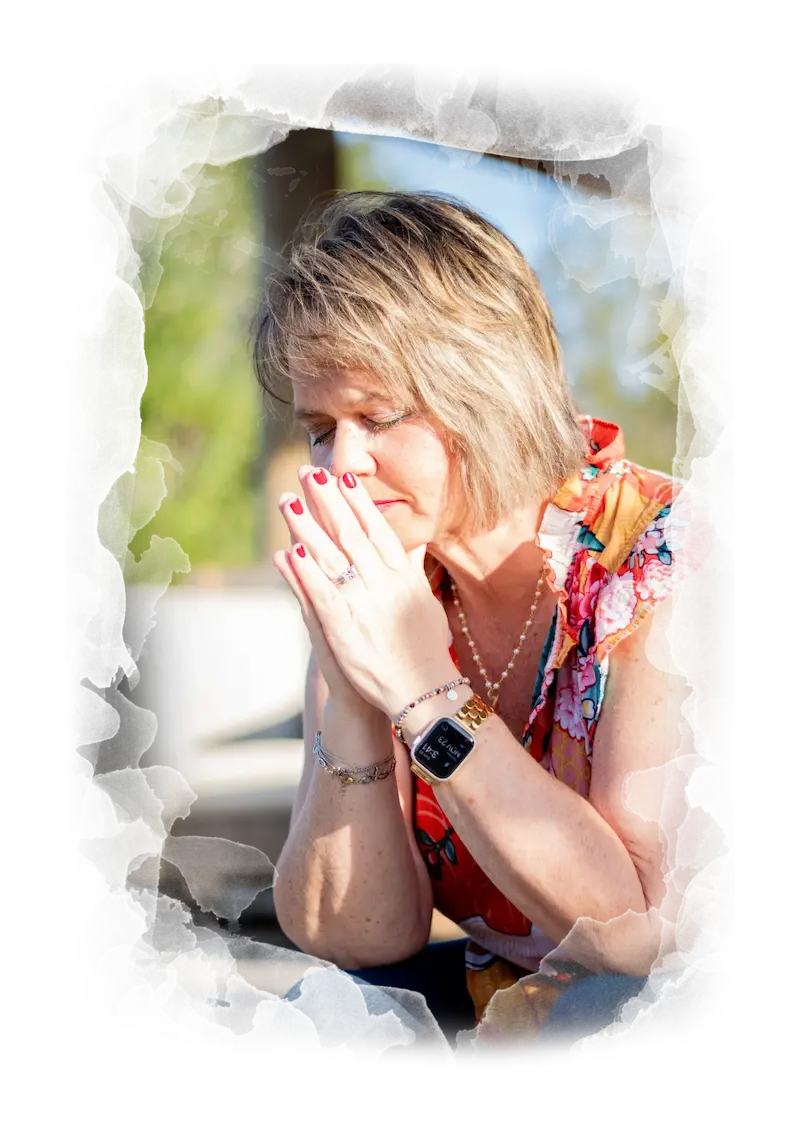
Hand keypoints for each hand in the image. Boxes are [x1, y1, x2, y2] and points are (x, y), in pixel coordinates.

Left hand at [273, 466, 456, 718]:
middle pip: (350, 532)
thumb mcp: (427, 602)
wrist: (423, 690)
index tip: (344, 478)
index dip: (359, 502)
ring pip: (330, 555)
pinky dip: (303, 570)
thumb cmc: (427, 649)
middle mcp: (383, 582)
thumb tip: (413, 543)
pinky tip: (287, 551)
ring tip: (289, 501)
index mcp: (403, 576)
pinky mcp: (343, 626)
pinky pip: (319, 591)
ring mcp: (363, 602)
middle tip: (308, 474)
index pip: (378, 529)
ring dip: (306, 526)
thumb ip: (413, 570)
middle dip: (327, 501)